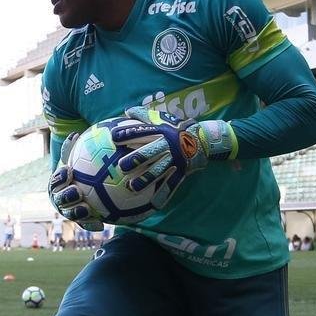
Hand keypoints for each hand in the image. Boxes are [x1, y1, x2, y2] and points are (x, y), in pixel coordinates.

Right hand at [48, 133, 103, 230]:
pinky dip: (91, 224)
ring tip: (86, 209)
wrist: (92, 183)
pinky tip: (101, 225)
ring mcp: (70, 210)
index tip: (69, 171)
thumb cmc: (85, 166)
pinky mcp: (82, 220)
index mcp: (58, 183)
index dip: (60, 177)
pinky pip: (85, 224)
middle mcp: (60, 198)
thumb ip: (75, 149)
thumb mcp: (80, 157)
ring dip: (76, 212)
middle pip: (59, 199)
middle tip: (76, 191)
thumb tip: (74, 135)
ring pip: (70, 213)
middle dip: (66, 196)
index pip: (55, 181)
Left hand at [112, 107, 237, 193]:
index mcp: (160, 132)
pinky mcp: (180, 171)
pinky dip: (163, 195)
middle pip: (149, 152)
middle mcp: (166, 145)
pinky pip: (171, 184)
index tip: (113, 137)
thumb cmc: (176, 128)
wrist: (202, 139)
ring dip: (145, 180)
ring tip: (131, 187)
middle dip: (136, 159)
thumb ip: (144, 116)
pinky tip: (154, 204)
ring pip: (158, 171)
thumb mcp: (162, 118)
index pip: (141, 131)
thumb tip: (126, 111)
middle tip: (121, 166)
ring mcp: (174, 160)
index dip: (128, 133)